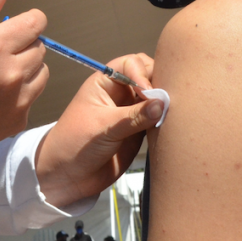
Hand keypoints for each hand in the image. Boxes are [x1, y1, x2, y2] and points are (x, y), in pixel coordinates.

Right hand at [0, 0, 48, 154]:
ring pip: (42, 72)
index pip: (36, 22)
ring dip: (28, 69)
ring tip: (0, 76)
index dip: (29, 21)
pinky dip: (22, 94)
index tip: (17, 27)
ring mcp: (18, 98)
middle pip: (40, 47)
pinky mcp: (19, 119)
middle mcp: (11, 71)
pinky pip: (34, 97)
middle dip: (24, 45)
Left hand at [33, 54, 162, 208]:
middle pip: (148, 76)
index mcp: (105, 83)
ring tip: (172, 114)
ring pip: (156, 98)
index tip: (148, 92)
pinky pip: (158, 120)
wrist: (69, 177)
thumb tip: (161, 104)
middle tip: (166, 101)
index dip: (142, 73)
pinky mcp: (139, 132)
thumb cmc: (75, 144)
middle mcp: (120, 94)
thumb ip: (133, 116)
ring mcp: (131, 112)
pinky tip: (170, 127)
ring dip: (165, 103)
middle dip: (159, 84)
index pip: (131, 63)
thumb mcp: (103, 127)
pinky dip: (166, 120)